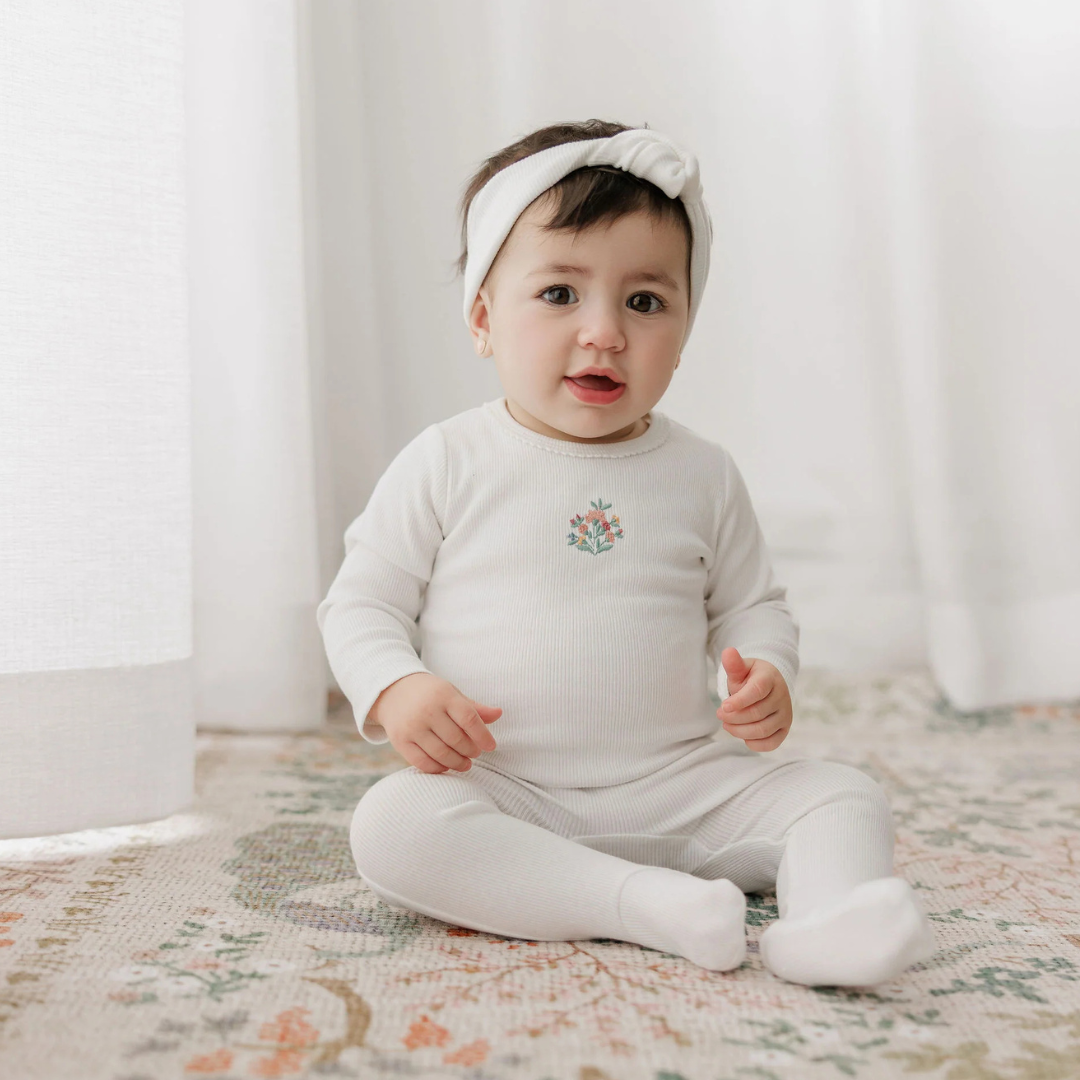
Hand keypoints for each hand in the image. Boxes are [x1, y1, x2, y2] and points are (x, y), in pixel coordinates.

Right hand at [367, 672, 500, 773]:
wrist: (392, 692)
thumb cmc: (431, 694)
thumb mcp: (452, 694)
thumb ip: (475, 708)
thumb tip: (499, 714)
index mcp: (443, 695)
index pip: (469, 719)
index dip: (483, 736)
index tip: (491, 746)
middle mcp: (427, 711)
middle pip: (457, 739)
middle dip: (471, 750)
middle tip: (476, 753)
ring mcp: (412, 727)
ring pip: (441, 754)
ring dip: (458, 763)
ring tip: (466, 763)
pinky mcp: (400, 742)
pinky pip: (423, 763)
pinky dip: (438, 768)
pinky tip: (447, 766)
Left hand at [717, 648, 791, 750]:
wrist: (769, 685)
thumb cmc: (750, 677)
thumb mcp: (742, 669)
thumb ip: (734, 664)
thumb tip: (728, 652)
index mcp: (770, 678)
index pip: (756, 692)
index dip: (739, 701)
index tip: (724, 707)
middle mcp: (782, 697)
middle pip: (756, 713)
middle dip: (734, 717)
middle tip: (720, 714)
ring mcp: (785, 714)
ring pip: (762, 730)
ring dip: (740, 731)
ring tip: (726, 725)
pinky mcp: (784, 728)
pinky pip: (771, 743)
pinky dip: (754, 744)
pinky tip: (742, 736)